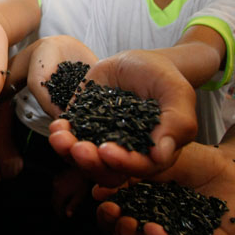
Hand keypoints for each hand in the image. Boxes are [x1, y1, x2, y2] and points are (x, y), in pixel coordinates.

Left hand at [0, 134, 23, 180]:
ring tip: (8, 169)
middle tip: (5, 172)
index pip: (4, 175)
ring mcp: (16, 159)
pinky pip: (20, 168)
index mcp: (3, 162)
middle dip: (7, 175)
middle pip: (11, 175)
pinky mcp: (20, 157)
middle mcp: (11, 161)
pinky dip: (17, 169)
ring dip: (12, 173)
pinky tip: (14, 167)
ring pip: (16, 172)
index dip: (2, 176)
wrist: (4, 138)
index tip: (1, 174)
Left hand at [45, 48, 197, 185]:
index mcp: (153, 153)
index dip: (123, 163)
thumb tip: (160, 156)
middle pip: (107, 172)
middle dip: (90, 163)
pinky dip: (62, 135)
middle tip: (78, 148)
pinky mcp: (83, 127)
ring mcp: (102, 142)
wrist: (140, 62)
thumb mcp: (177, 93)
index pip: (138, 168)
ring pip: (84, 160)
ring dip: (68, 152)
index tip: (107, 151)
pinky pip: (70, 139)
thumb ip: (176, 122)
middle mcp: (126, 154)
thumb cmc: (164, 78)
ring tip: (60, 136)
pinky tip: (58, 125)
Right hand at [51, 166, 89, 217]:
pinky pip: (55, 188)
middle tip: (61, 213)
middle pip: (53, 200)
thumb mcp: (79, 197)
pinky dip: (57, 193)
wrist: (81, 169)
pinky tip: (63, 195)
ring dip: (57, 200)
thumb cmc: (82, 183)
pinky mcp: (57, 177)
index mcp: (60, 193)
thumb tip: (68, 215)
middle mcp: (56, 187)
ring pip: (54, 194)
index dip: (59, 213)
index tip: (62, 217)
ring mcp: (56, 181)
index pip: (56, 206)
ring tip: (62, 205)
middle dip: (57, 207)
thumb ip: (72, 206)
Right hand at [94, 142, 234, 234]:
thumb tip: (97, 190)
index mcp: (135, 212)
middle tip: (129, 222)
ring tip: (155, 231)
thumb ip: (127, 172)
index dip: (106, 222)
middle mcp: (152, 233)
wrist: (231, 164)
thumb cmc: (189, 160)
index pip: (111, 227)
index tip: (109, 207)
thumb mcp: (153, 159)